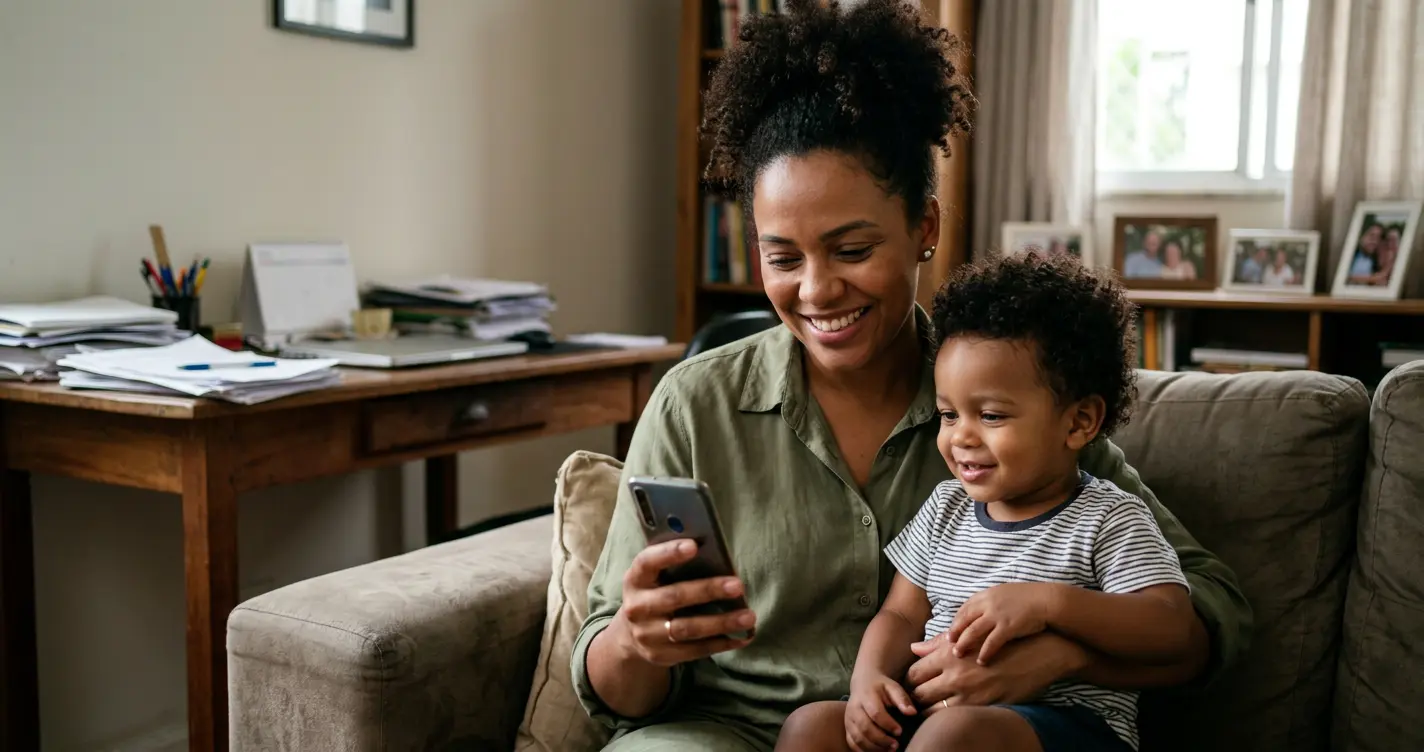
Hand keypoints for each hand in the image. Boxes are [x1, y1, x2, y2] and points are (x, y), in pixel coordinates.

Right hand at [610, 539, 754, 667]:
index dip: (669, 553)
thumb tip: (714, 553)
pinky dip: (721, 643)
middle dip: (708, 590)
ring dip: (721, 622)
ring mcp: (646, 635)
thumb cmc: (655, 593)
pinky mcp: (660, 655)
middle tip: (738, 585)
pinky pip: (695, 650)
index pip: (647, 562)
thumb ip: (674, 565)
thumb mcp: (654, 577)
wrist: (632, 635)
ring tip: (748, 616)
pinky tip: (742, 637)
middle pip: (674, 596)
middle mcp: (637, 607)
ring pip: (687, 628)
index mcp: (636, 579)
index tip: (694, 546)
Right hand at [845, 674, 916, 751]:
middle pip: (865, 728)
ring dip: (874, 748)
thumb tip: (912, 712)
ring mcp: (849, 719)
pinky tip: (878, 751)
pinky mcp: (847, 728)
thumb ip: (902, 699)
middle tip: (896, 745)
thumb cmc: (881, 687)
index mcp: (866, 695)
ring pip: (858, 738)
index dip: (888, 724)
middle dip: (881, 739)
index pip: (875, 713)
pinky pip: (852, 743)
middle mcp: (854, 708)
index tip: (900, 731)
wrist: (863, 683)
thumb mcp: (893, 687)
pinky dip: (864, 751)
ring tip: (889, 750)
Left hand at [904, 631, 1086, 707]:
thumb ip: (939, 644)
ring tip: (928, 711)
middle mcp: (955, 672)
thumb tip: (914, 648)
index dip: (908, 682)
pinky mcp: (984, 705)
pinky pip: (955, 718)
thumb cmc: (1000, 642)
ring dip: (927, 711)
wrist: (1040, 652)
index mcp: (949, 654)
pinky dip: (947, 720)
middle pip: (919, 693)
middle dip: (913, 699)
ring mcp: (969, 691)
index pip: (913, 673)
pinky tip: (949, 718)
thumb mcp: (969, 638)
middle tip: (914, 703)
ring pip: (933, 710)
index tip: (910, 687)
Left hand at [947, 583, 1057, 663]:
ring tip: (958, 655)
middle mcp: (988, 604)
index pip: (964, 609)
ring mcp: (997, 616)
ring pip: (973, 632)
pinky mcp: (1008, 627)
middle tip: (949, 645)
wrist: (1047, 600)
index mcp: (986, 595)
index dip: (956, 622)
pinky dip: (985, 652)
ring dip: (964, 644)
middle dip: (954, 633)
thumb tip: (978, 614)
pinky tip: (982, 661)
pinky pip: (991, 642)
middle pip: (964, 620)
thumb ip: (989, 603)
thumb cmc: (1028, 599)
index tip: (951, 632)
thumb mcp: (1004, 595)